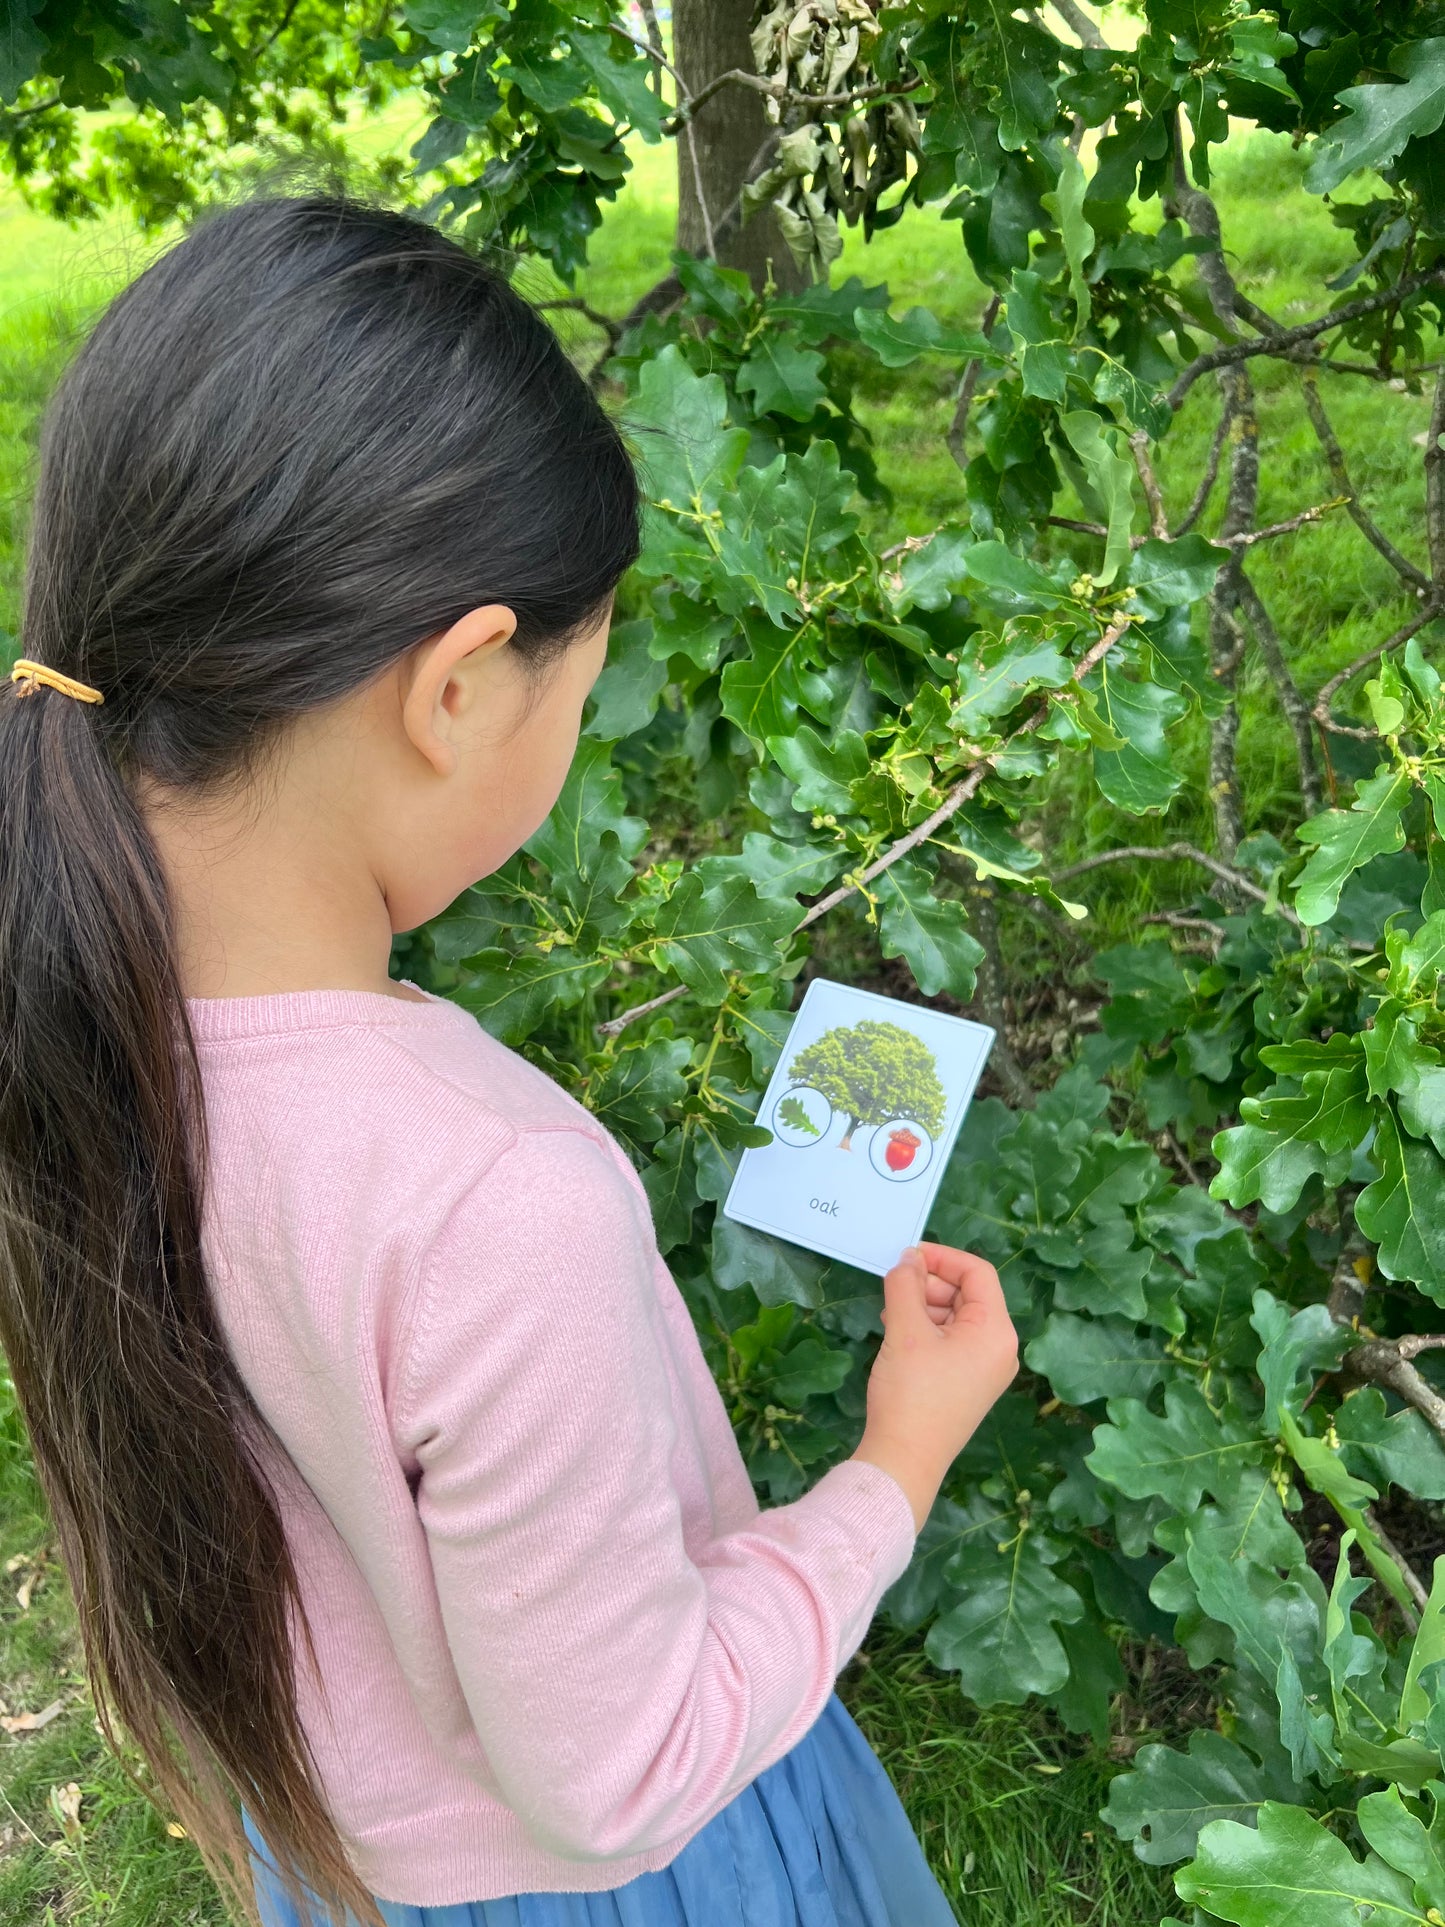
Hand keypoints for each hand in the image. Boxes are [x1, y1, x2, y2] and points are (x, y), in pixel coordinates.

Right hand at [851, 1242, 1018, 1531]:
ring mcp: (985, 1370)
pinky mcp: (968, 1386)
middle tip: (894, 1287)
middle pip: (969, 1295)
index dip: (943, 1257)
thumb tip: (909, 1258)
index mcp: (996, 1332)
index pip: (978, 1273)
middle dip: (930, 1284)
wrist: (904, 1461)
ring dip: (924, 1306)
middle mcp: (999, 1349)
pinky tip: (898, 1335)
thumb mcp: (905, 1331)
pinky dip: (927, 1330)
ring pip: (957, 1318)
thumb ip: (906, 1285)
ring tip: (891, 1313)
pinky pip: (952, 1343)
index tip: (907, 1255)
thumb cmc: (911, 1393)